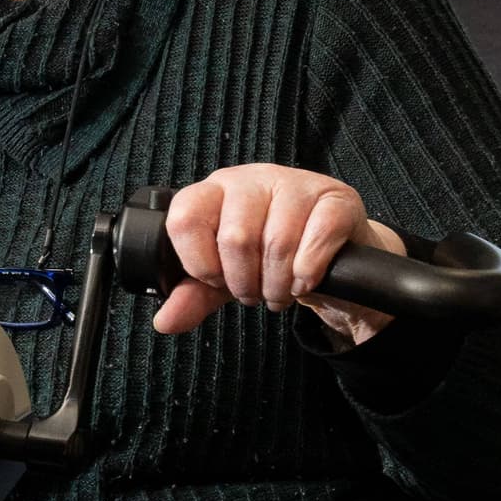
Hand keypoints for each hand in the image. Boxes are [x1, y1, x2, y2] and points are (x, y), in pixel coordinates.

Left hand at [153, 166, 400, 344]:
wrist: (325, 253)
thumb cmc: (265, 258)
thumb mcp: (222, 278)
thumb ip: (192, 296)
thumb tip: (165, 321)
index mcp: (215, 192)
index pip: (185, 217)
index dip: (198, 262)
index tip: (215, 279)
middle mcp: (252, 179)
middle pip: (235, 238)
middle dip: (244, 282)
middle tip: (254, 292)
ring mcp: (296, 184)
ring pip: (278, 242)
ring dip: (278, 284)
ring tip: (279, 291)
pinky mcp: (335, 198)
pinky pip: (317, 238)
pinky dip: (308, 272)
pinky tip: (304, 280)